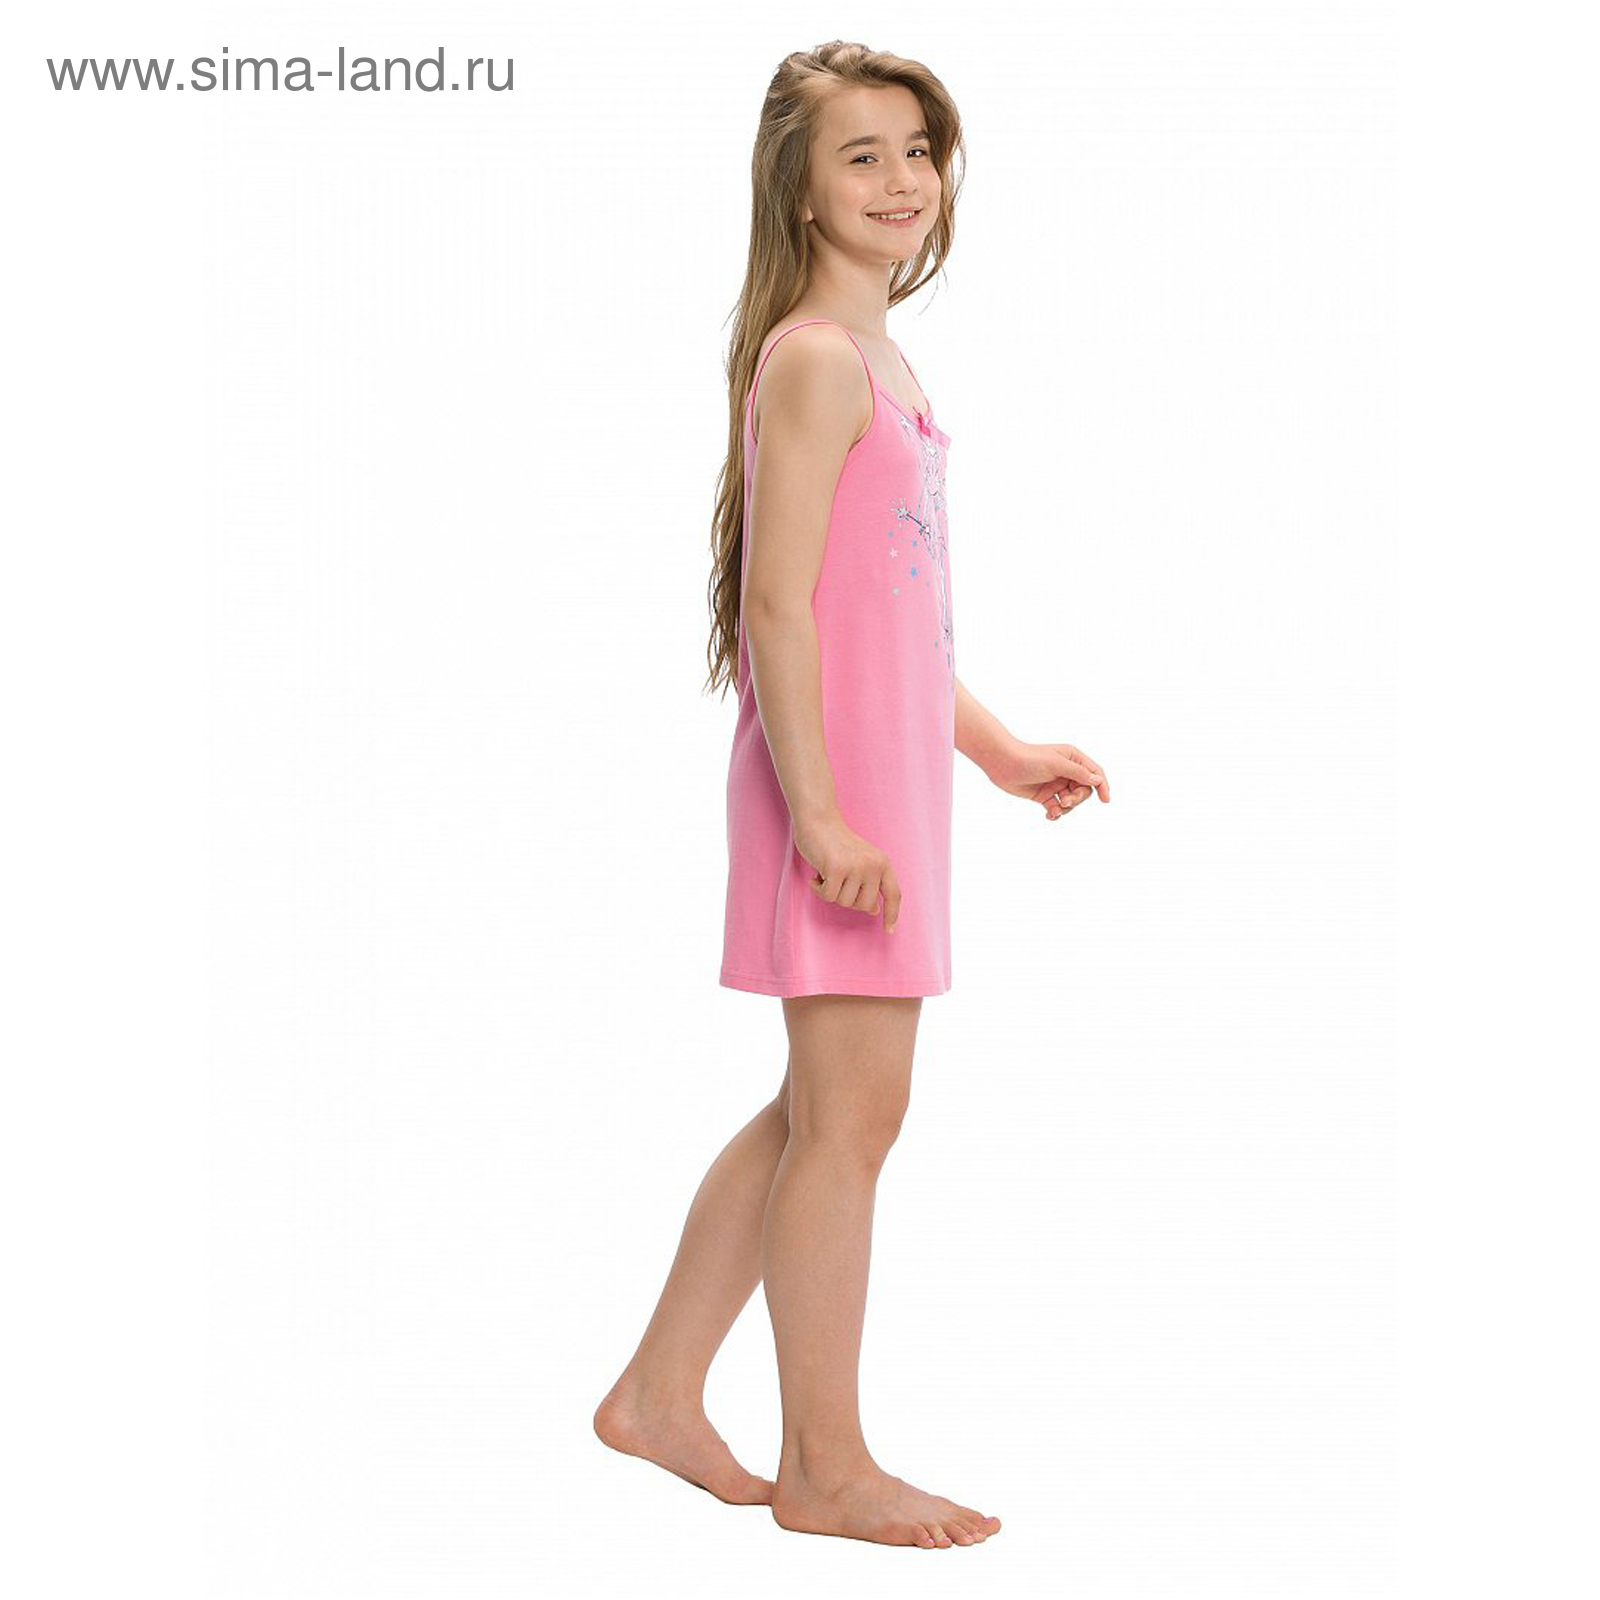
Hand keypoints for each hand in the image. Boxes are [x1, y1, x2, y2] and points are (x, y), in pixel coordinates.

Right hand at [793, 811, 902, 932]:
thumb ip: (869, 884)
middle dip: (848, 899)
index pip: (893, 894)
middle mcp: (873, 864)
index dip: (892, 914)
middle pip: (864, 905)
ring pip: (844, 902)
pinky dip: (818, 889)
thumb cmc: (836, 843)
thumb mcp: (860, 862)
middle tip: (838, 882)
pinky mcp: (836, 868)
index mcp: (882, 863)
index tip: (889, 930)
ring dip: (831, 892)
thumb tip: (874, 910)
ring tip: (827, 872)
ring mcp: (856, 866)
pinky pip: (828, 896)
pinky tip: (817, 873)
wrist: (817, 820)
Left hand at [987, 740, 1110, 821]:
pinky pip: (1057, 808)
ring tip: (1054, 810)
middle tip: (1065, 802)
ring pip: (1071, 801)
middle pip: (1083, 790)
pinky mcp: (1044, 795)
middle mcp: (1066, 770)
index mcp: (1072, 758)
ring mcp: (1055, 783)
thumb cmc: (1028, 759)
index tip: (1105, 801)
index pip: (1094, 773)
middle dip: (1077, 799)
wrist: (1001, 763)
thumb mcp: (1056, 764)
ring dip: (1065, 808)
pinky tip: (1049, 815)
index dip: (1102, 786)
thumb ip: (1078, 772)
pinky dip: (1055, 813)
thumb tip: (1097, 780)